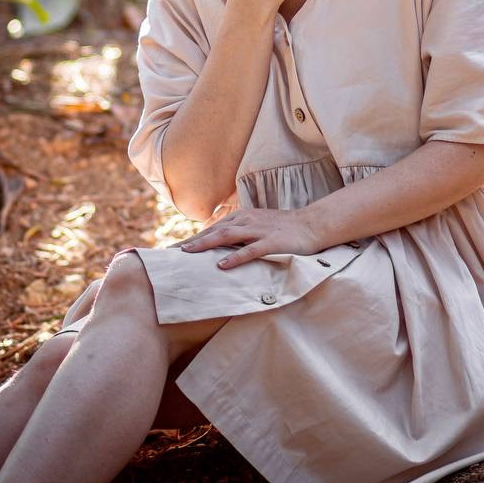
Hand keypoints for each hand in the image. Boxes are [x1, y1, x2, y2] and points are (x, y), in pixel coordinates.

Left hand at [181, 206, 321, 268]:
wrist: (312, 224)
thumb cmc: (284, 228)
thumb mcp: (258, 227)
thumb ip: (240, 234)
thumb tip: (219, 249)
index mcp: (242, 217)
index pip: (212, 228)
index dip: (192, 239)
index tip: (172, 251)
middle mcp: (247, 221)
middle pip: (214, 231)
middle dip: (191, 243)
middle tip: (171, 255)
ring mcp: (259, 231)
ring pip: (227, 237)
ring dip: (206, 245)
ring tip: (188, 255)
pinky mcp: (272, 242)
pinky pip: (250, 250)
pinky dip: (235, 257)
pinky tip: (222, 265)